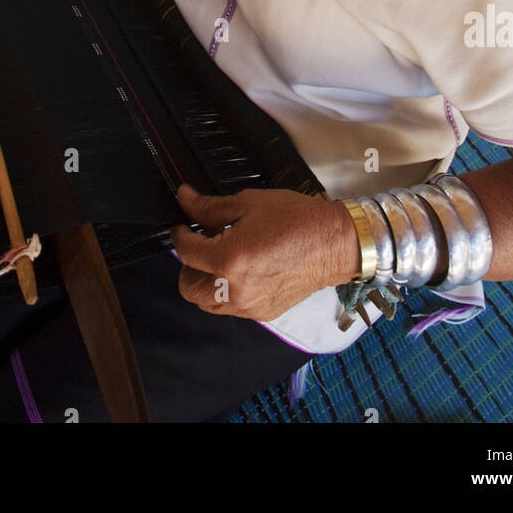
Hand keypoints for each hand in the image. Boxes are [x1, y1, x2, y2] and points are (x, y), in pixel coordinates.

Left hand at [171, 184, 359, 321]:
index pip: (186, 252)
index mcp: (229, 259)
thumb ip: (210, 207)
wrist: (333, 244)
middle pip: (189, 288)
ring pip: (207, 303)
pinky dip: (226, 290)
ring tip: (221, 257)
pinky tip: (241, 269)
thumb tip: (184, 199)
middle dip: (188, 264)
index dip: (179, 235)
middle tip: (201, 243)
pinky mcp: (262, 313)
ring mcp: (249, 306)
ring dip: (205, 281)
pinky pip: (230, 307)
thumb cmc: (295, 218)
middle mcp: (235, 289)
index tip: (183, 225)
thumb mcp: (248, 203)